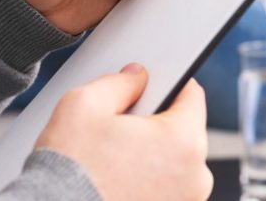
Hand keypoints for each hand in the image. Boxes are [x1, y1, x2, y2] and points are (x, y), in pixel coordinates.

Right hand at [35, 64, 212, 200]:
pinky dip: (149, 182)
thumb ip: (120, 82)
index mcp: (184, 141)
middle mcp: (196, 176)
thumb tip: (136, 76)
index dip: (170, 85)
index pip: (193, 96)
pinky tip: (119, 180)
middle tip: (121, 129)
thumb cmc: (69, 169)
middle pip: (185, 131)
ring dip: (154, 156)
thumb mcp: (84, 104)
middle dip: (158, 125)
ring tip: (116, 159)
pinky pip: (167, 188)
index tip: (153, 88)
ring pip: (175, 162)